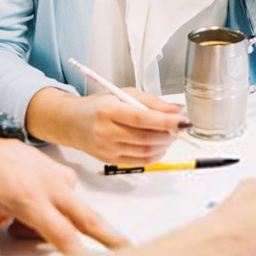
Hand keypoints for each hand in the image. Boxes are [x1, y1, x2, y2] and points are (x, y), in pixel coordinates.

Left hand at [0, 137, 129, 255]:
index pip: (60, 231)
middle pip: (88, 218)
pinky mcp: (65, 174)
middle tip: (127, 250)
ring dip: (64, 226)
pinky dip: (57, 210)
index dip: (77, 250)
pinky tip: (34, 206)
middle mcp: (51, 187)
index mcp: (29, 198)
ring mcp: (61, 178)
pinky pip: (70, 201)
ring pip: (77, 212)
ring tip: (20, 220)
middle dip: (109, 236)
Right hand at [69, 89, 188, 164]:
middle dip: (169, 134)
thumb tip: (177, 109)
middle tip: (178, 127)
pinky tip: (159, 146)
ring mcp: (107, 149)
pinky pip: (140, 161)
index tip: (183, 120)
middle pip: (146, 137)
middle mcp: (106, 131)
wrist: (72, 123)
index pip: (142, 118)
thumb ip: (151, 102)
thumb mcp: (123, 94)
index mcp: (108, 110)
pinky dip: (155, 155)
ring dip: (164, 144)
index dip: (166, 121)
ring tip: (169, 135)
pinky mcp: (109, 160)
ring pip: (145, 151)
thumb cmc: (99, 106)